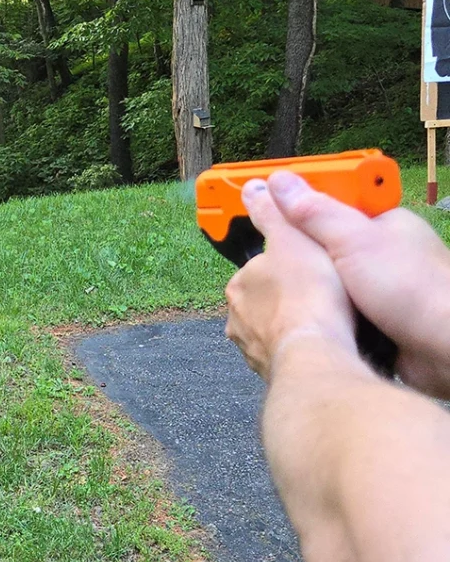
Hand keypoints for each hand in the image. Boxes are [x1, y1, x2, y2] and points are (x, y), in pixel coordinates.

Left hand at [225, 173, 357, 379]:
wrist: (318, 351)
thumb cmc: (307, 295)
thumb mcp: (293, 238)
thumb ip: (272, 214)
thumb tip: (254, 190)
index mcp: (238, 285)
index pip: (258, 269)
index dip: (286, 264)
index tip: (308, 266)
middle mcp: (237, 319)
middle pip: (264, 301)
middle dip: (287, 297)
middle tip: (321, 294)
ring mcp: (251, 348)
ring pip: (273, 329)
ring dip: (293, 325)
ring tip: (325, 320)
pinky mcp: (271, 371)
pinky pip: (286, 354)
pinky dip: (300, 348)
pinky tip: (322, 344)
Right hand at [266, 171, 449, 398]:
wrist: (445, 350)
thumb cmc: (415, 290)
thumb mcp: (353, 240)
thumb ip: (314, 212)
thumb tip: (279, 183)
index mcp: (379, 221)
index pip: (327, 199)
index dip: (292, 203)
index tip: (259, 203)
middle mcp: (377, 251)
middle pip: (320, 241)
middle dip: (296, 250)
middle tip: (265, 253)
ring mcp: (374, 286)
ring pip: (323, 278)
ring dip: (307, 285)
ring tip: (280, 287)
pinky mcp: (371, 318)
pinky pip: (333, 307)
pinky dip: (320, 311)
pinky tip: (304, 313)